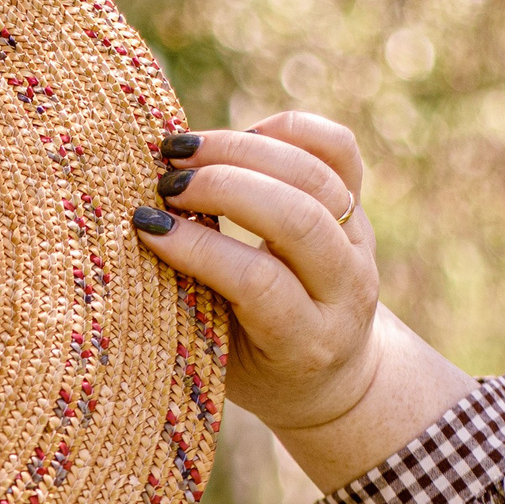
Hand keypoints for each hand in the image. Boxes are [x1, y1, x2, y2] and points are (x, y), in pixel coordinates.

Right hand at [133, 111, 473, 491]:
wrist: (330, 372)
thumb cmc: (253, 368)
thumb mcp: (219, 358)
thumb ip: (192, 305)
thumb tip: (143, 235)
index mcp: (307, 341)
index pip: (258, 281)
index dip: (200, 248)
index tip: (146, 226)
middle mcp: (346, 289)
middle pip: (296, 217)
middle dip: (223, 186)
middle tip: (166, 180)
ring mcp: (360, 244)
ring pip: (316, 176)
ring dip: (244, 150)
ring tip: (184, 150)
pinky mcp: (362, 209)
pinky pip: (340, 151)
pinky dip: (294, 130)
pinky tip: (246, 134)